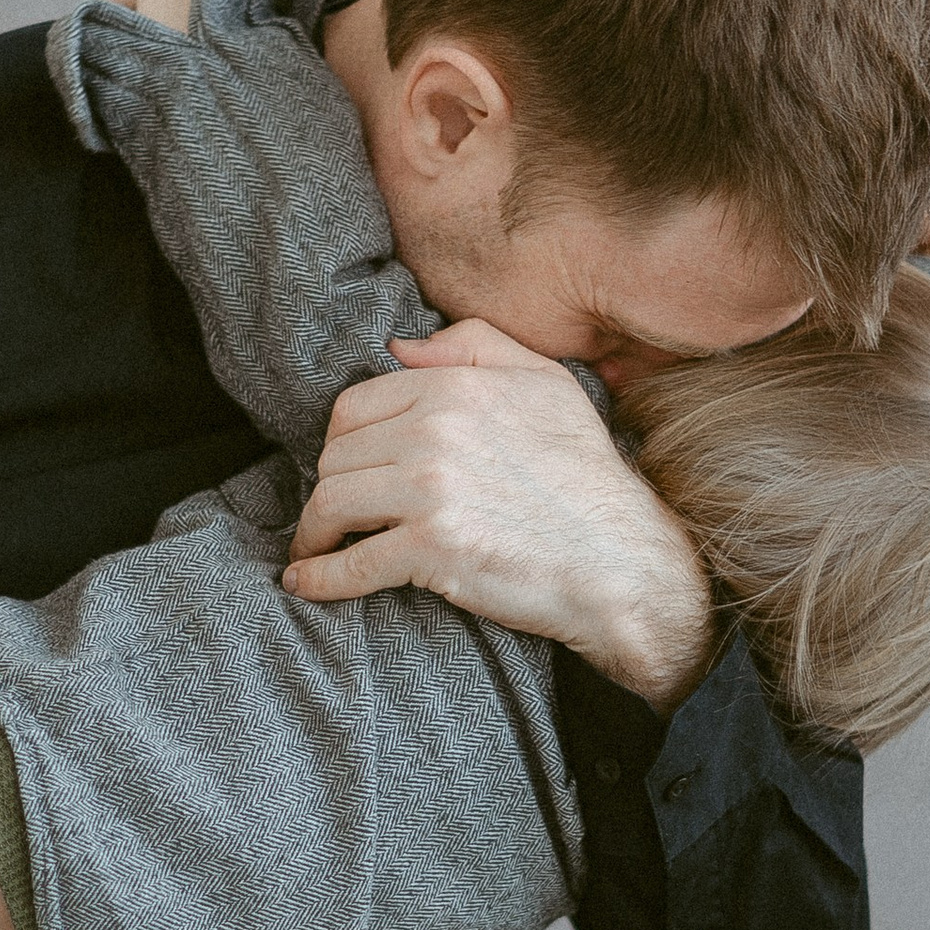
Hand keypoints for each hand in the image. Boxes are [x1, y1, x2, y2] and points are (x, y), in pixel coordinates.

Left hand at [283, 322, 715, 711]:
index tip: (345, 472)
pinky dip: (319, 579)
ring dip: (315, 534)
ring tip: (317, 550)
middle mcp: (437, 431)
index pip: (354, 408)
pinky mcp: (433, 549)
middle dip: (328, 489)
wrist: (622, 561)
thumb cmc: (586, 476)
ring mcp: (432, 490)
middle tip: (333, 519)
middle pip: (336, 457)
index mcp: (457, 386)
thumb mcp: (547, 384)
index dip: (341, 444)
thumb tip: (399, 347)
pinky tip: (306, 584)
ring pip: (331, 504)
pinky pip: (350, 564)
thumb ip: (474, 345)